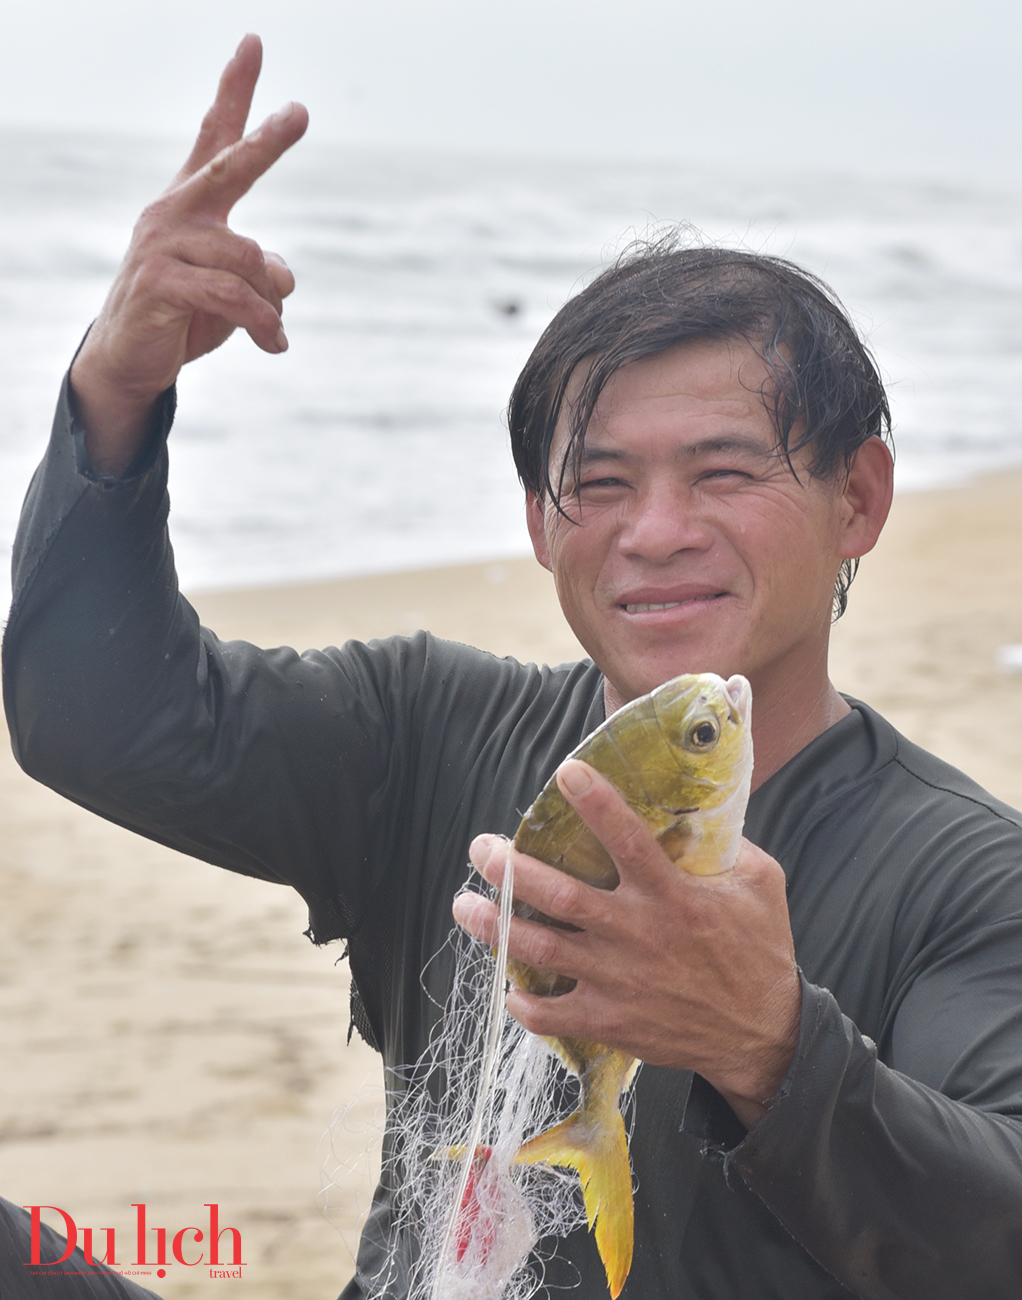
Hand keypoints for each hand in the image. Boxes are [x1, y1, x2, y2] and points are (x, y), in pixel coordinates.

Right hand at [70, 34, 308, 473]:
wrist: (130, 360)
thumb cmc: (185, 317)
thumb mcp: (234, 293)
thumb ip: (261, 274)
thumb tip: (282, 275)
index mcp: (192, 205)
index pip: (214, 138)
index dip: (234, 92)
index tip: (253, 43)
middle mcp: (174, 213)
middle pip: (228, 167)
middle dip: (266, 141)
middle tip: (299, 113)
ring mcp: (163, 245)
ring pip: (248, 257)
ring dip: (272, 301)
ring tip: (274, 332)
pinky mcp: (160, 283)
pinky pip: (232, 294)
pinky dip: (262, 322)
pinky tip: (274, 344)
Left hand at [453, 759, 801, 1128]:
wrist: (763, 1035)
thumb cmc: (760, 950)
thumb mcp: (761, 884)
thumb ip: (727, 845)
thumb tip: (694, 807)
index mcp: (673, 895)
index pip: (626, 838)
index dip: (595, 802)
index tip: (565, 772)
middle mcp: (636, 933)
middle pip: (559, 895)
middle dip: (511, 869)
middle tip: (481, 848)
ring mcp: (618, 980)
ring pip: (541, 950)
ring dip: (497, 927)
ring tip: (465, 905)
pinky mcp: (610, 1021)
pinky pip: (551, 1015)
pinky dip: (521, 1002)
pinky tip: (505, 984)